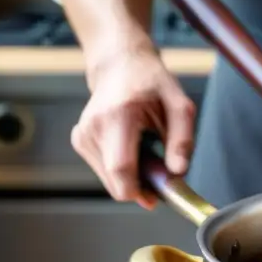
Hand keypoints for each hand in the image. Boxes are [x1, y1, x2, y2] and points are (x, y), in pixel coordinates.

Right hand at [71, 42, 195, 207]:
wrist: (120, 65)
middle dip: (140, 186)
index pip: (120, 168)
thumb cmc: (152, 84)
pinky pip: (105, 172)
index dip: (138, 190)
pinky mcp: (79, 141)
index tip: (157, 196)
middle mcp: (93, 127)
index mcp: (118, 116)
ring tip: (147, 151)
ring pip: (110, 180)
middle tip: (161, 170)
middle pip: (114, 180)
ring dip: (133, 176)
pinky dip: (123, 169)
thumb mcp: (180, 106)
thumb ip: (182, 141)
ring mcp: (82, 134)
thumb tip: (177, 173)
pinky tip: (132, 148)